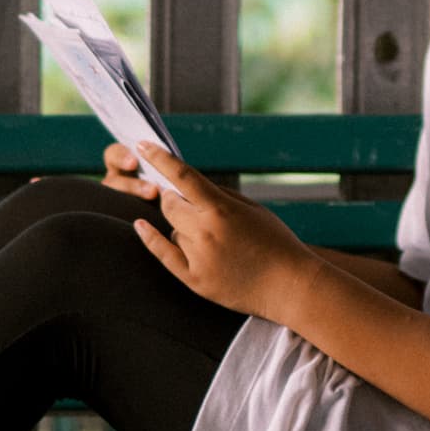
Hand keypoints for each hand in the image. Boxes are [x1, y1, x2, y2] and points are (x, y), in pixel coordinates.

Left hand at [122, 150, 316, 321]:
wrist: (290, 286)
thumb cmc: (275, 242)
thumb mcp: (252, 209)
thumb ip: (218, 196)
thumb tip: (186, 185)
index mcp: (222, 209)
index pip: (182, 175)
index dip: (159, 158)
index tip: (142, 144)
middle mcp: (206, 232)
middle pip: (170, 204)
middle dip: (173, 198)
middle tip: (185, 202)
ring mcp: (198, 257)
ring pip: (172, 229)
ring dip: (182, 227)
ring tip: (214, 240)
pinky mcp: (195, 280)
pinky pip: (164, 254)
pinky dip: (152, 239)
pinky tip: (140, 225)